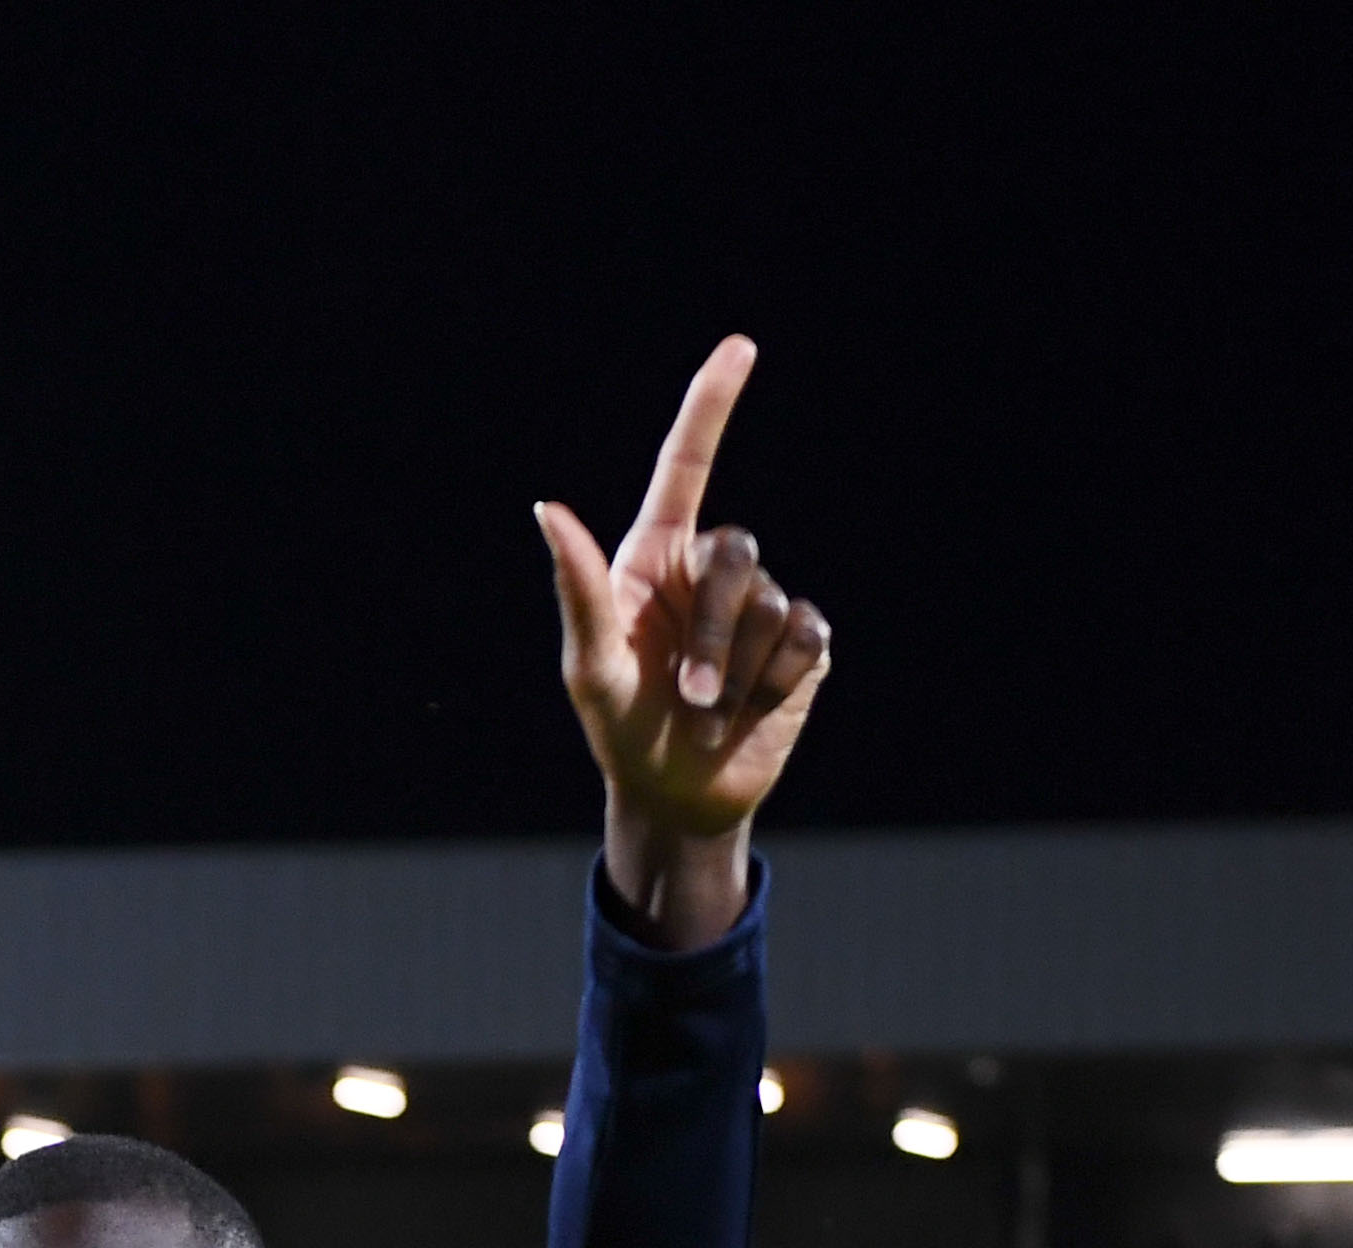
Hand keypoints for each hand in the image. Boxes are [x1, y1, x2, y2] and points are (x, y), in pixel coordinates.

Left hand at [536, 336, 831, 943]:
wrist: (679, 795)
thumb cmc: (621, 728)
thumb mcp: (590, 667)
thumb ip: (577, 587)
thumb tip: (546, 508)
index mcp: (656, 557)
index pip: (687, 465)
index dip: (712, 405)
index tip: (741, 348)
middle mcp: (711, 571)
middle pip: (737, 550)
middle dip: (713, 631)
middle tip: (689, 695)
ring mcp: (761, 606)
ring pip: (770, 602)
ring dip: (737, 668)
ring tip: (712, 708)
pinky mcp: (802, 646)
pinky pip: (805, 635)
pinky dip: (777, 677)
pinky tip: (754, 704)